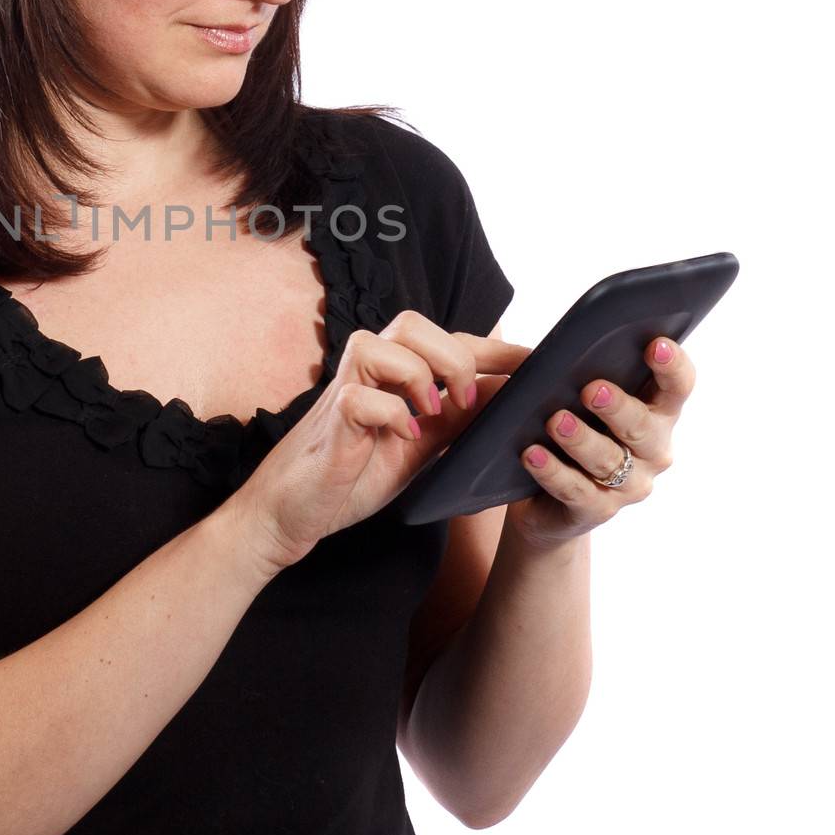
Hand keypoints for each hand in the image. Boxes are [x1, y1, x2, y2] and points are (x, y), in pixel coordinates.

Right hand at [233, 310, 532, 574]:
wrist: (296, 510)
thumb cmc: (354, 473)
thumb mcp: (422, 447)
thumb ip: (459, 420)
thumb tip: (512, 398)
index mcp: (395, 375)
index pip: (450, 342)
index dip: (495, 348)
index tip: (538, 362)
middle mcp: (369, 371)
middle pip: (413, 324)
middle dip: (453, 356)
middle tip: (465, 401)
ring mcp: (346, 389)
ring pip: (384, 343)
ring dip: (419, 376)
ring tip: (430, 415)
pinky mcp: (332, 418)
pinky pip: (363, 396)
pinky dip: (392, 414)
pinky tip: (403, 438)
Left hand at [507, 336, 696, 550]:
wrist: (550, 502)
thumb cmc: (573, 432)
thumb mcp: (584, 403)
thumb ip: (589, 377)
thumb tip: (566, 349)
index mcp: (657, 414)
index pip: (677, 387)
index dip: (672, 365)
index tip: (655, 343)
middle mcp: (653, 451)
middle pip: (643, 427)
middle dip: (618, 407)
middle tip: (592, 389)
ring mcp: (629, 485)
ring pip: (608, 460)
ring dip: (581, 439)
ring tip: (555, 421)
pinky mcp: (597, 510)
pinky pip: (575, 489)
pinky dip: (552, 471)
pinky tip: (532, 454)